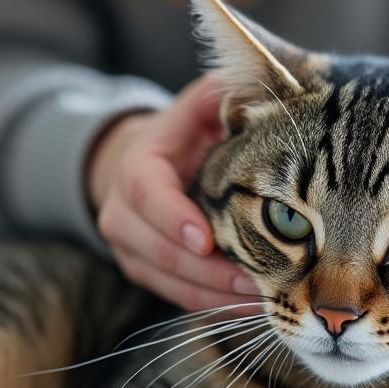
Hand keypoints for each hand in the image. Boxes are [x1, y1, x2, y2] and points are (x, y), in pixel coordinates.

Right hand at [87, 75, 260, 311]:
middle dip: (210, 271)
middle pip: (160, 252)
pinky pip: (181, 298)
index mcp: (136, 168)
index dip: (174, 218)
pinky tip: (254, 306)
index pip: (146, 195)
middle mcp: (122, 215)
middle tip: (260, 280)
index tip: (206, 237)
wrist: (147, 166)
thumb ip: (224, 92)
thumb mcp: (200, 105)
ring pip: (171, 282)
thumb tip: (262, 81)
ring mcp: (131, 250)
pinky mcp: (147, 275)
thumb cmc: (187, 133)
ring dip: (218, 296)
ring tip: (266, 299)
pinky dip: (216, 304)